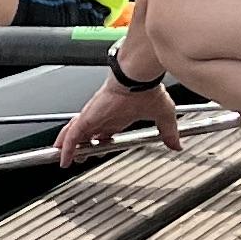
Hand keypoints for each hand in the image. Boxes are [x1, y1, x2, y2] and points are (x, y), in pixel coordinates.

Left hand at [55, 68, 177, 167]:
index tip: (100, 149)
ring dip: (69, 148)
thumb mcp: (162, 116)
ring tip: (63, 160)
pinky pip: (72, 136)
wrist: (137, 79)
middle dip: (82, 147)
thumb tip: (177, 144)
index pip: (105, 132)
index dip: (100, 142)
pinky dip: (66, 148)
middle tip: (79, 158)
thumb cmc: (148, 90)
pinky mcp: (87, 117)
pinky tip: (62, 158)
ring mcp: (94, 117)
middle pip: (87, 135)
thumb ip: (169, 132)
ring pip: (75, 135)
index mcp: (119, 116)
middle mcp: (104, 117)